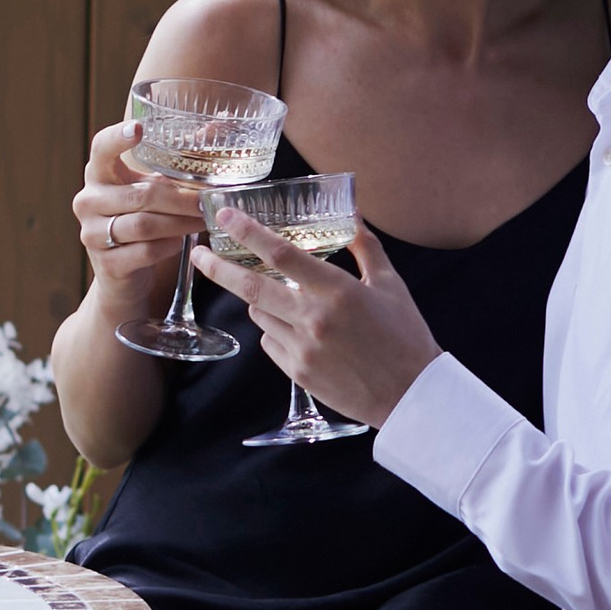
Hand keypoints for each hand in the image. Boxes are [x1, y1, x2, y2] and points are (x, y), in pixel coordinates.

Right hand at [71, 118, 201, 294]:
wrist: (120, 274)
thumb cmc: (139, 220)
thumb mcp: (149, 189)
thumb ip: (174, 164)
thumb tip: (214, 128)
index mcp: (98, 174)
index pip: (101, 148)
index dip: (117, 137)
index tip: (138, 128)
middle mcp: (88, 201)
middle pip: (141, 195)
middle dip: (181, 199)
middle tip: (208, 202)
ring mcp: (92, 233)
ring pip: (145, 225)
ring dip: (180, 223)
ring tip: (203, 221)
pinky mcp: (107, 263)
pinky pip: (146, 251)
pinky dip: (170, 246)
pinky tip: (181, 242)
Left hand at [190, 213, 443, 429]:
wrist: (412, 395)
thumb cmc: (405, 336)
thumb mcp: (389, 284)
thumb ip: (365, 247)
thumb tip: (351, 214)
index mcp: (337, 291)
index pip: (281, 254)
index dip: (248, 232)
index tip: (225, 217)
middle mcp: (313, 318)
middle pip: (251, 288)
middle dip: (218, 268)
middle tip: (198, 253)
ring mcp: (302, 349)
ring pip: (260, 315)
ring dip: (261, 302)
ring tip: (285, 299)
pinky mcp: (298, 373)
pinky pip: (270, 343)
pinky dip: (276, 331)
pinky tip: (301, 332)